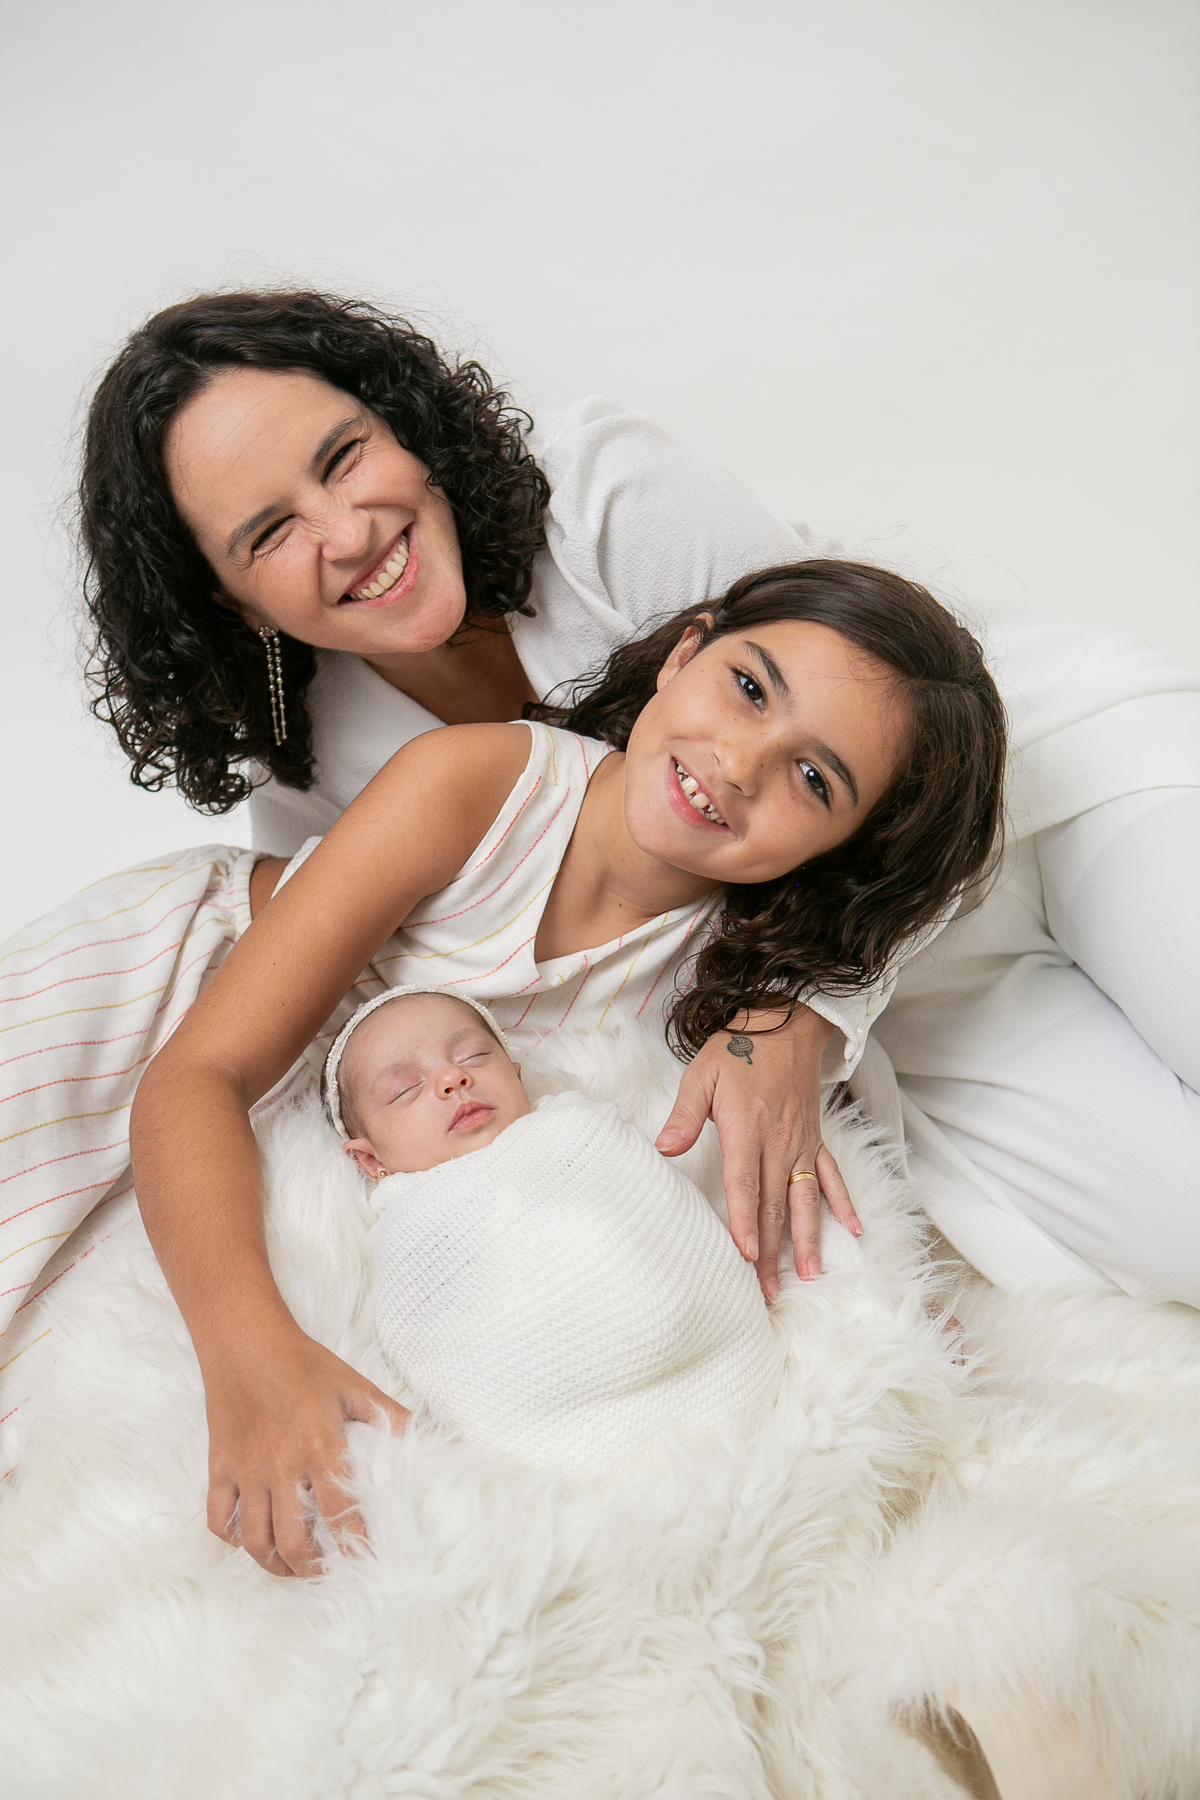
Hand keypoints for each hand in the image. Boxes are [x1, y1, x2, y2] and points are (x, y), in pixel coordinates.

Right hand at [203, 1322, 409, 1577]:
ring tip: (293, 1566)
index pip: (341, 1513)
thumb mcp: (352, 1384)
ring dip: (275, 1563)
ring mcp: (247, 1470)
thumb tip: (420, 1434)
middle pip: (293, 1540)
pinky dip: (234, 1539)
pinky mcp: (219, 1467)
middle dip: (313, 1568)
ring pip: (255, 1539)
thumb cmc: (303, 1362)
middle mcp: (282, 1465)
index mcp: (320, 1446)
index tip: (368, 1565)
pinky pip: (219, 1520)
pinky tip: (252, 1538)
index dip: (355, 1546)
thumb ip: (386, 1414)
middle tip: (327, 1572)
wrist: (245, 1341)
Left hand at [656, 1004, 860, 1299]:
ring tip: (809, 1276)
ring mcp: (801, 1142)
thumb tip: (664, 1148)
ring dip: (806, 1238)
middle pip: (775, 1204)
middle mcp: (779, 1140)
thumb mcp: (701, 1074)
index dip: (747, 1221)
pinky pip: (831, 1176)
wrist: (784, 1020)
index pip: (745, 1183)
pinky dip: (842, 1204)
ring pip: (805, 1198)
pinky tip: (853, 1231)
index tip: (747, 1255)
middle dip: (771, 1251)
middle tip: (767, 1291)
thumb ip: (685, 1115)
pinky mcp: (815, 1138)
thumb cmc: (738, 1048)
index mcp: (748, 1127)